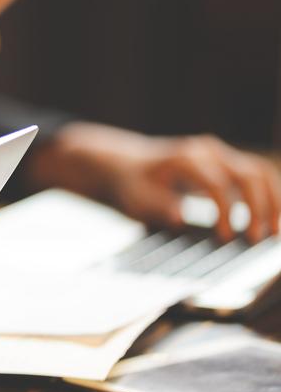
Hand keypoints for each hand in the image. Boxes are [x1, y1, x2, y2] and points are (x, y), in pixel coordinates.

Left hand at [31, 123, 280, 241]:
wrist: (125, 166)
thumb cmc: (132, 185)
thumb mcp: (135, 198)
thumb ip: (157, 206)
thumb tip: (179, 217)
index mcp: (185, 159)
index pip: (217, 183)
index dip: (226, 211)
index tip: (226, 238)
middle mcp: (207, 152)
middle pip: (247, 174)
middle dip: (258, 207)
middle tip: (257, 239)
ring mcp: (219, 154)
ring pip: (259, 172)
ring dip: (272, 201)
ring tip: (274, 233)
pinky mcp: (226, 162)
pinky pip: (256, 175)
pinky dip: (269, 196)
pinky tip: (272, 220)